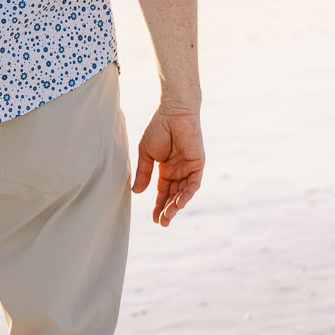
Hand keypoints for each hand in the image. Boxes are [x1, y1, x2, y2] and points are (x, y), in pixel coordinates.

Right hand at [132, 107, 203, 226]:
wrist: (172, 111)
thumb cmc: (158, 128)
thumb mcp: (146, 154)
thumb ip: (143, 173)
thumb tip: (136, 193)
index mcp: (165, 169)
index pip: (163, 192)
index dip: (158, 205)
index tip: (153, 219)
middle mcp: (178, 171)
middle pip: (173, 196)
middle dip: (167, 210)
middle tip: (161, 223)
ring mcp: (189, 168)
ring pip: (183, 193)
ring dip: (176, 206)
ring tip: (167, 217)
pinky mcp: (198, 164)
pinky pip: (194, 183)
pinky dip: (187, 194)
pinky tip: (179, 204)